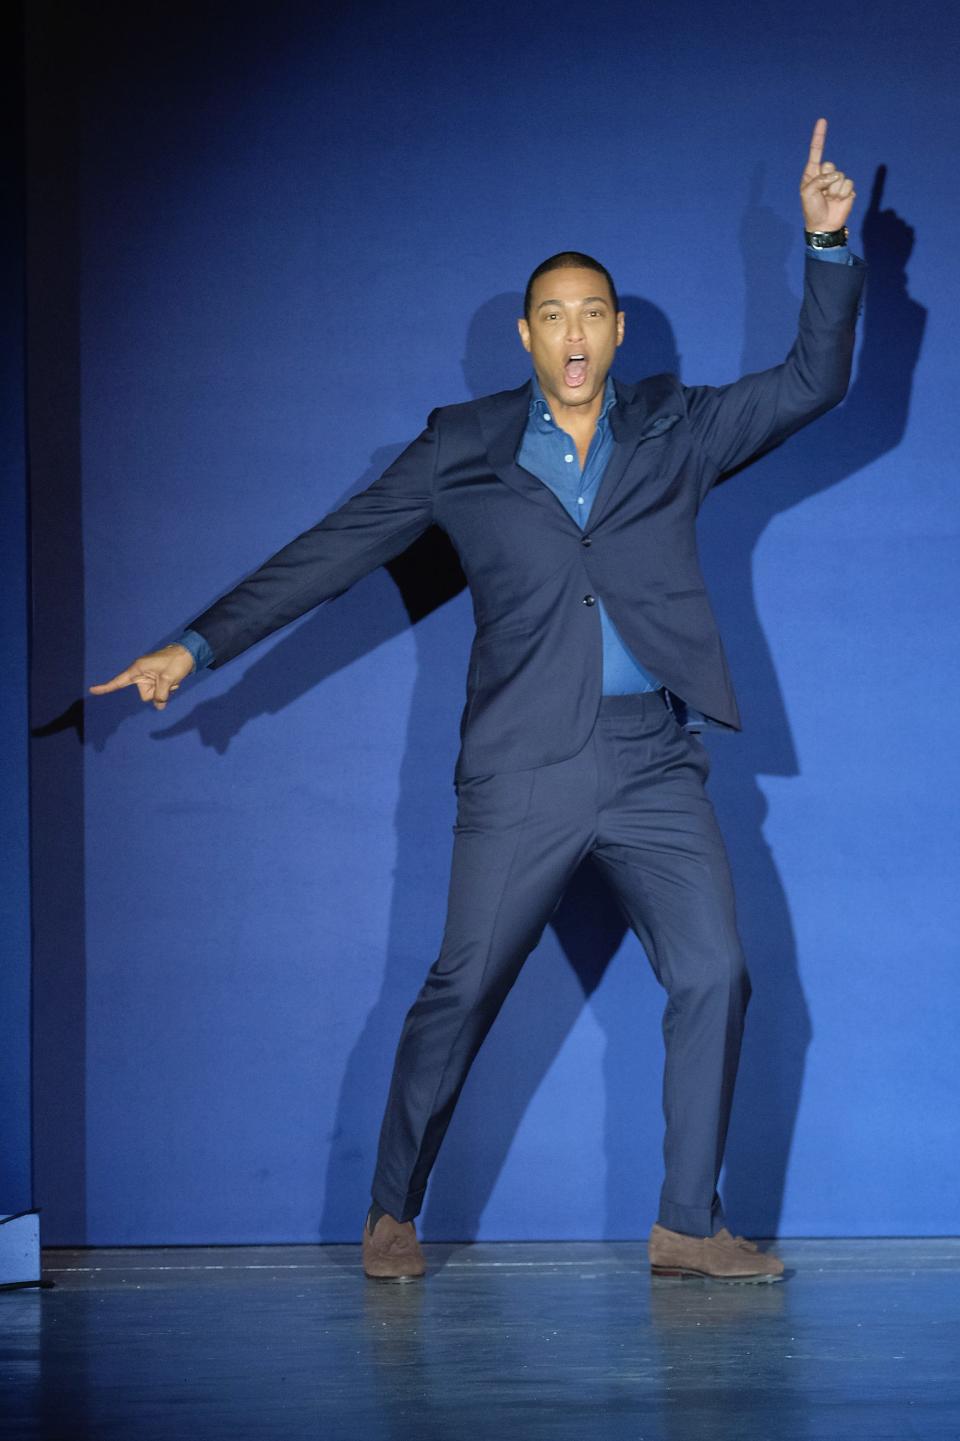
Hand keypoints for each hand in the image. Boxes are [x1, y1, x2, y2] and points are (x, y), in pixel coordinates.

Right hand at [88, 643, 194, 710]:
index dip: (106, 687)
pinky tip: (175, 680)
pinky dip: (169, 689)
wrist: (188, 654)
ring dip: (165, 691)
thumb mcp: (169, 679)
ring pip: (153, 696)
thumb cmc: (176, 662)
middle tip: (169, 680)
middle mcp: (141, 674)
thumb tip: (159, 706)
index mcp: (138, 669)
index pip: (119, 681)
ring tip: (173, 679)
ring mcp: (149, 678)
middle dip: (157, 693)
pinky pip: (160, 693)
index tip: (92, 690)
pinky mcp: (156, 680)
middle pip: (145, 695)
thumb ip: (161, 694)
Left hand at [800, 117, 856, 232]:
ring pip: (840, 176)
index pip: (816, 151)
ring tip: (829, 200)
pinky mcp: (847, 189)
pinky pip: (848, 184)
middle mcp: (825, 174)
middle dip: (826, 180)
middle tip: (822, 194)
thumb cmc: (811, 209)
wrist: (824, 225)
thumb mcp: (807, 192)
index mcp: (812, 173)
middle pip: (830, 165)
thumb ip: (819, 179)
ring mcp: (837, 181)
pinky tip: (838, 201)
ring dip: (833, 191)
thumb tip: (835, 176)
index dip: (819, 136)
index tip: (822, 120)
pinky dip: (842, 194)